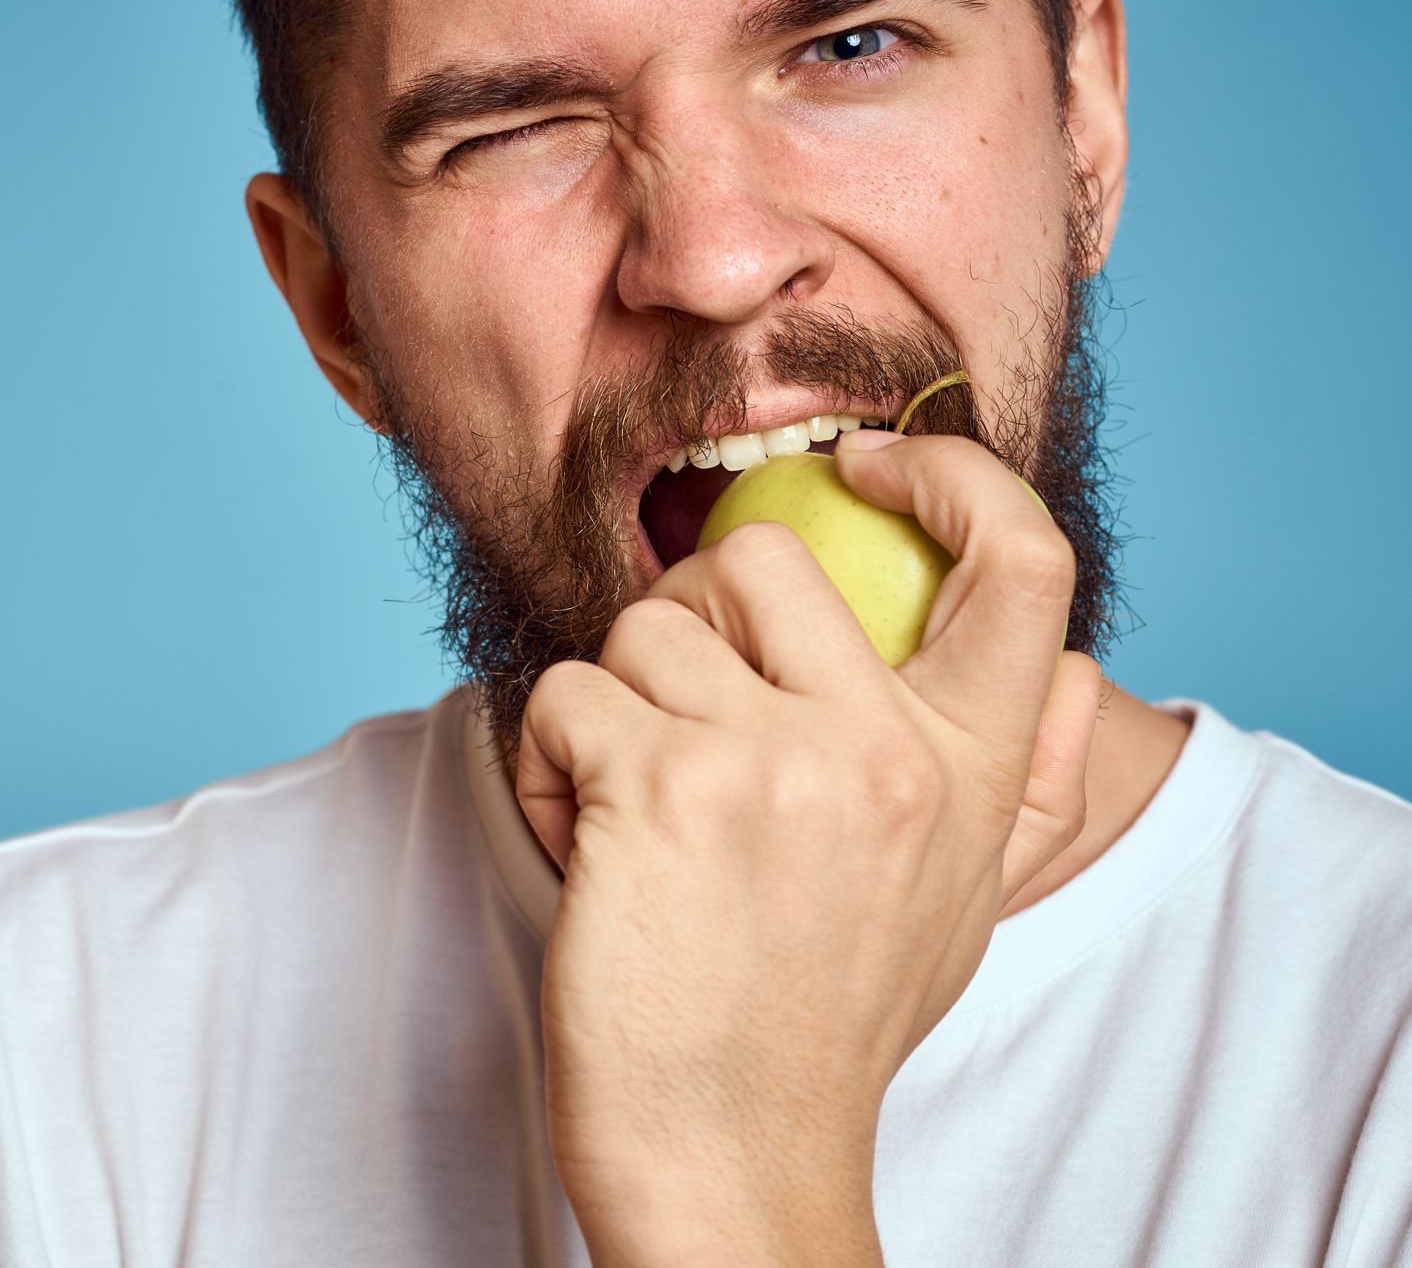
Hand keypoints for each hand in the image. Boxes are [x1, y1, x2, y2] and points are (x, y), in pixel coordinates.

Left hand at [516, 432, 1100, 1266]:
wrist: (732, 1155)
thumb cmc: (825, 1022)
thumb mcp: (961, 903)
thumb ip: (1021, 784)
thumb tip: (1076, 675)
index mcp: (973, 769)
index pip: (1025, 562)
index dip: (953, 474)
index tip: (869, 467)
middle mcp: (887, 751)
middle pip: (764, 553)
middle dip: (691, 607)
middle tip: (675, 700)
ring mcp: (773, 764)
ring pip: (644, 626)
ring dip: (610, 705)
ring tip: (626, 806)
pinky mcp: (659, 791)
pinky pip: (565, 694)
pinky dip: (547, 758)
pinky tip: (580, 836)